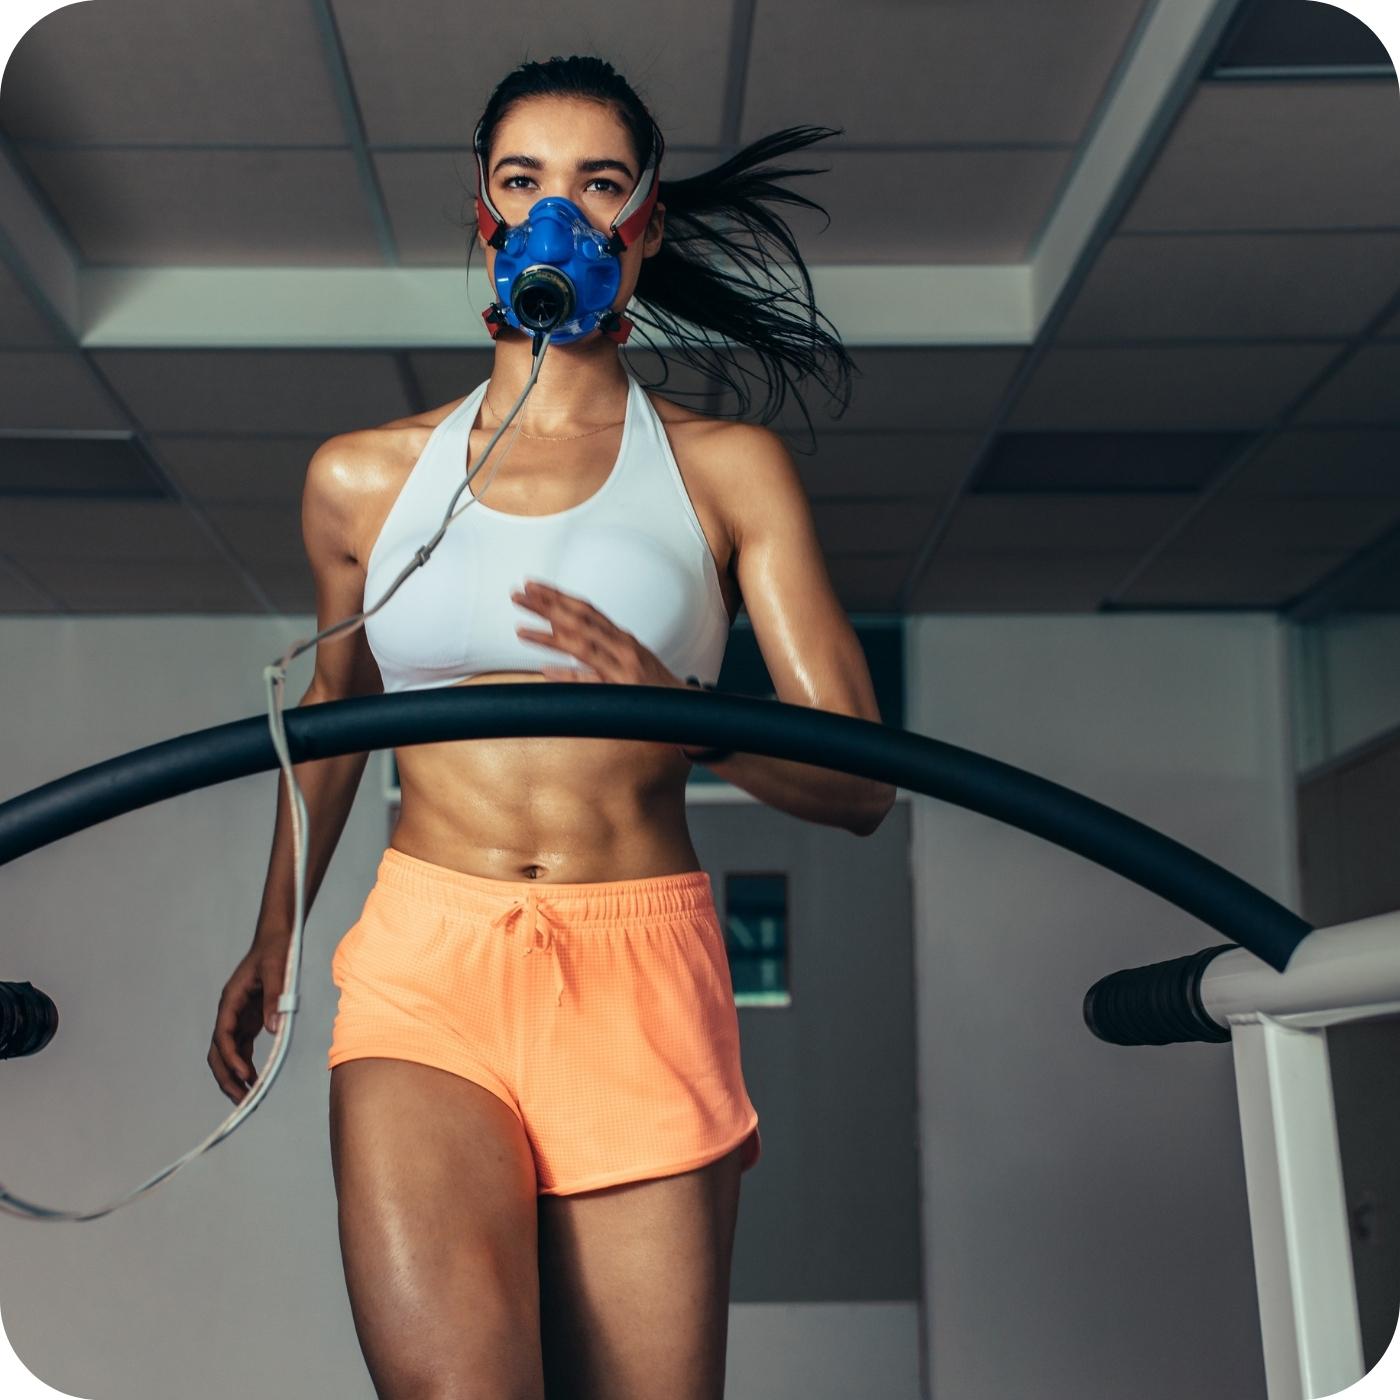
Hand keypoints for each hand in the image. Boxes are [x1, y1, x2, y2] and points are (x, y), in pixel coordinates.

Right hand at [207, 938, 287, 1104]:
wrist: (276, 938)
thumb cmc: (275, 950)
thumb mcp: (277, 970)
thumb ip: (275, 997)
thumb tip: (274, 1028)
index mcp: (231, 1000)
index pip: (223, 1035)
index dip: (231, 1058)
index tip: (245, 1075)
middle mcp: (230, 1012)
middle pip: (218, 1052)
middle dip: (227, 1077)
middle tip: (243, 1100)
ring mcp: (238, 1018)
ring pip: (228, 1054)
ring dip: (235, 1076)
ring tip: (249, 1099)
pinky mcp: (249, 1020)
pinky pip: (242, 1049)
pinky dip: (246, 1066)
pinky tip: (255, 1081)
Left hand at [511, 579, 683, 688]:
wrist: (686, 708)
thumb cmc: (653, 685)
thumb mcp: (625, 659)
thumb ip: (594, 649)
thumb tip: (556, 644)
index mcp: (620, 637)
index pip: (585, 609)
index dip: (558, 596)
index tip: (533, 586)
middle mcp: (621, 647)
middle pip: (580, 620)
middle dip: (548, 606)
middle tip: (519, 595)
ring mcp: (622, 668)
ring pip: (582, 646)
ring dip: (550, 637)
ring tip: (521, 630)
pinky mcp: (623, 691)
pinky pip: (591, 683)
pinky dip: (569, 675)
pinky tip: (545, 670)